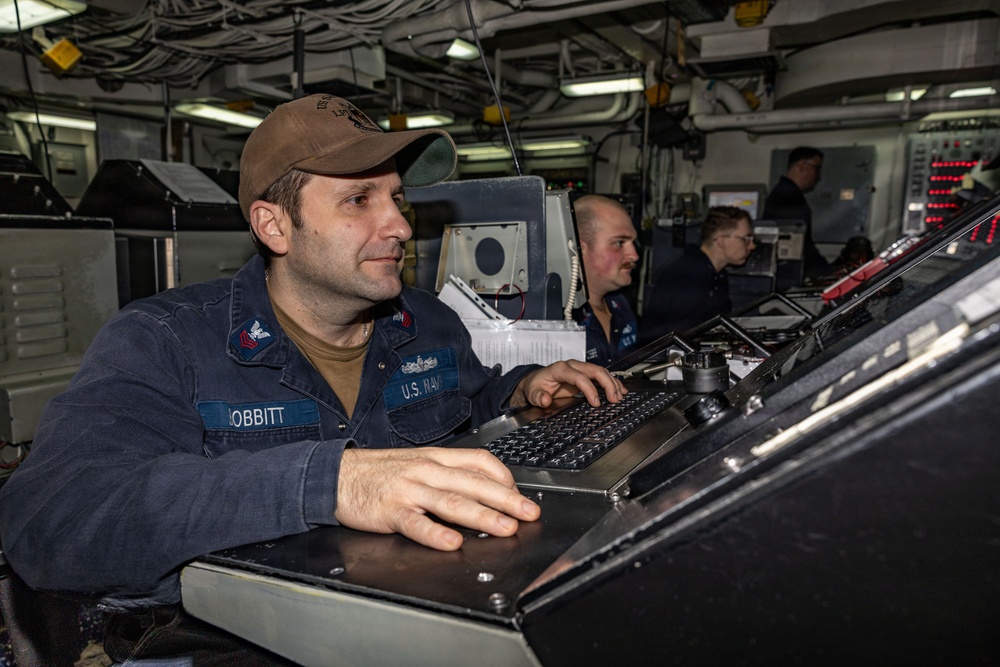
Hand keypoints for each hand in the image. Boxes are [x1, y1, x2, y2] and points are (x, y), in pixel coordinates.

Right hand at [335, 447, 540, 550]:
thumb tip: (482, 490)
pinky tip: (452, 543)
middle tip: (529, 513)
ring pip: (452, 503)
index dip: (505, 478)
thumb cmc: (379, 472)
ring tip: (505, 528)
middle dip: (506, 499)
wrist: (335, 474)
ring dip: (482, 516)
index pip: (479, 462)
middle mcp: (426, 470)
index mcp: (436, 458)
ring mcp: (408, 490)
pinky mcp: (390, 510)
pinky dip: (435, 534)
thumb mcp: (417, 463)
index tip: (520, 494)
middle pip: (473, 483)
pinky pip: (416, 523)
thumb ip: (447, 474)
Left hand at [509, 359, 626, 408]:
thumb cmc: (536, 386)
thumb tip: (545, 399)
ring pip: (601, 372)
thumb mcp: (533, 393)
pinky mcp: (585, 374)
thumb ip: (538, 397)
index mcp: (560, 369)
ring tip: (619, 396)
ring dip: (612, 383)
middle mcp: (573, 366)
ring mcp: (580, 368)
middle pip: (595, 370)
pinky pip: (601, 376)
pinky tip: (621, 390)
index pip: (579, 376)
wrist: (536, 381)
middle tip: (614, 399)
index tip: (596, 403)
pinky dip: (612, 382)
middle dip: (607, 384)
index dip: (589, 389)